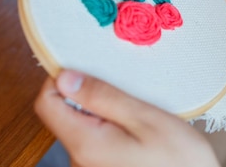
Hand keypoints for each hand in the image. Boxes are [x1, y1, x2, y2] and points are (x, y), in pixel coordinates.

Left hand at [34, 70, 219, 166]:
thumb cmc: (178, 161)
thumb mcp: (145, 119)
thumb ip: (102, 97)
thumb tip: (65, 77)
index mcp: (85, 144)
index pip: (46, 102)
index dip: (61, 78)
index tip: (87, 67)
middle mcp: (79, 160)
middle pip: (63, 113)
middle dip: (88, 95)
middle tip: (124, 91)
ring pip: (81, 126)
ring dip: (102, 112)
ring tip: (136, 113)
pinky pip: (94, 139)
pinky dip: (110, 127)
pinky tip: (137, 131)